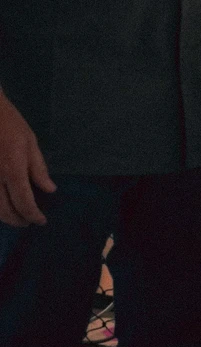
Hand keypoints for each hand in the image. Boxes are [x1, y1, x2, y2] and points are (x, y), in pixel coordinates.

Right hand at [0, 93, 55, 225]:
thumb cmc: (9, 123)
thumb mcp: (30, 142)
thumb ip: (38, 168)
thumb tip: (49, 190)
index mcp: (12, 169)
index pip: (24, 201)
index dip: (33, 215)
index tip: (41, 221)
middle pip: (4, 210)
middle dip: (17, 220)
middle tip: (28, 223)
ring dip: (3, 217)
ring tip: (16, 217)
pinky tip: (2, 205)